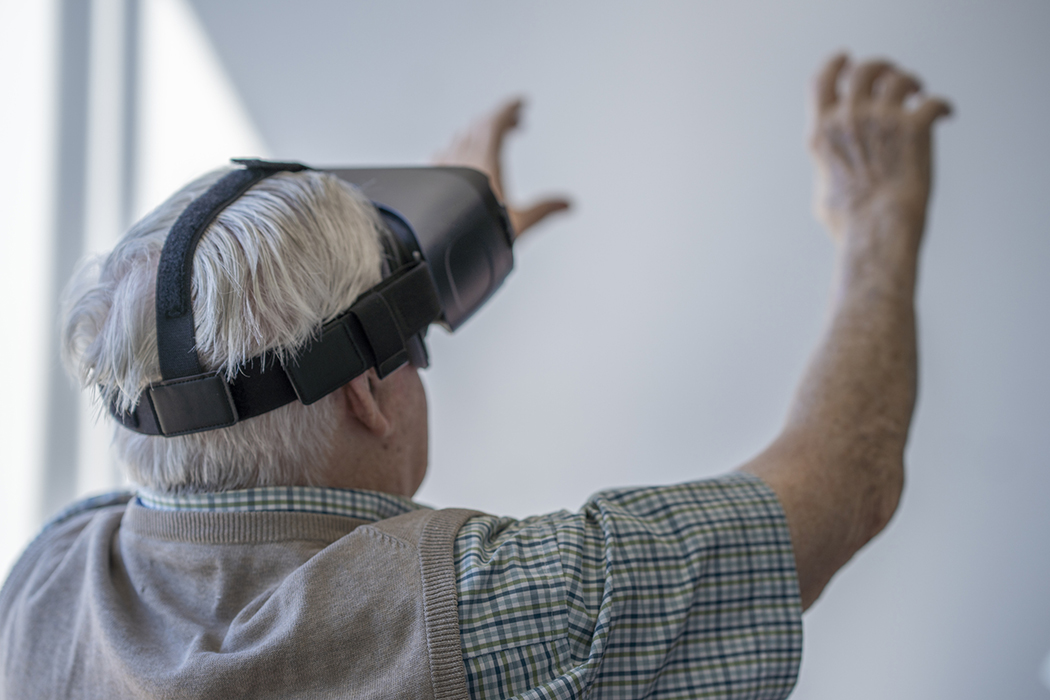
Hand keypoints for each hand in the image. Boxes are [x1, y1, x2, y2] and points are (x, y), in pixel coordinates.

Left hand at [433, 98, 570, 237]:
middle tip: (515, 121)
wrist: (440, 246)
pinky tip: (461, 158)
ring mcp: (444, 164)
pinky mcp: (432, 175)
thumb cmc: (475, 233)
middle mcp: (462, 157)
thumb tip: (567, 205)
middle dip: (500, 119)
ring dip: (480, 131)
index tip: (521, 102)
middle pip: (481, 125)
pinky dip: (461, 146)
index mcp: (485, 160)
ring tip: (492, 138)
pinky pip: (447, 150)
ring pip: (463, 135)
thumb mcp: (518, 223)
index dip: (510, 108)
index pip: (497, 121)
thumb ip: (544, 210)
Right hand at [809, 54, 951, 243]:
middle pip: (866, 69)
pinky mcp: (914, 127)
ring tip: (918, 94)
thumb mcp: (823, 192)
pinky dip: (942, 106)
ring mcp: (881, 119)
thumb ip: (830, 169)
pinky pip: (934, 102)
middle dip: (881, 69)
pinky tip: (946, 115)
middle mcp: (849, 118)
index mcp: (822, 133)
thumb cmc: (850, 224)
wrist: (877, 232)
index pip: (822, 81)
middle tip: (893, 79)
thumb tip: (834, 173)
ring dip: (911, 82)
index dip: (836, 65)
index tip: (847, 60)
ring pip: (901, 78)